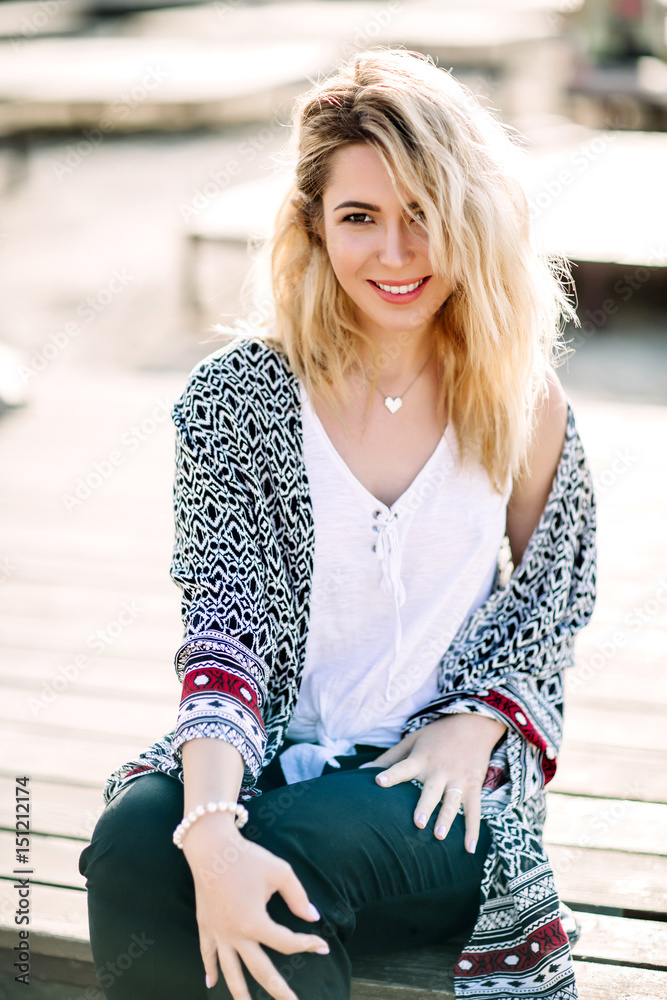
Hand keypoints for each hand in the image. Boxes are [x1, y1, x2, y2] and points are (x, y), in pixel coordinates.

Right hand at [183, 815, 328, 999]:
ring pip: (230, 971)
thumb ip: (298, 896)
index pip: (287, 943)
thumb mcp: (279, 871)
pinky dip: (209, 970)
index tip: (322, 946)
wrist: (211, 846)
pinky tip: (211, 984)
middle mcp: (235, 934)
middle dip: (279, 991)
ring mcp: (218, 933)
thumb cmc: (247, 857)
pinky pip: (206, 954)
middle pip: (260, 971)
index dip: (307, 944)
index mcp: (255, 923)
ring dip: (240, 993)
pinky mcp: (205, 926)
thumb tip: (313, 917)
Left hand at [359, 713, 505, 852]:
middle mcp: (439, 770)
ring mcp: (458, 779)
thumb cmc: (436, 735)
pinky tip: (470, 848)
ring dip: (447, 818)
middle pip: (431, 790)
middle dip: (425, 806)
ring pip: (452, 802)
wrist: (473, 725)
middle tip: (419, 822)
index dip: (391, 774)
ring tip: (439, 835)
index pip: (403, 767)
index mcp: (421, 758)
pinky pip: (474, 810)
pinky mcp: (473, 786)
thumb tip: (360, 771)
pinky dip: (473, 830)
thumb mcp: (412, 740)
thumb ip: (389, 758)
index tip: (378, 781)